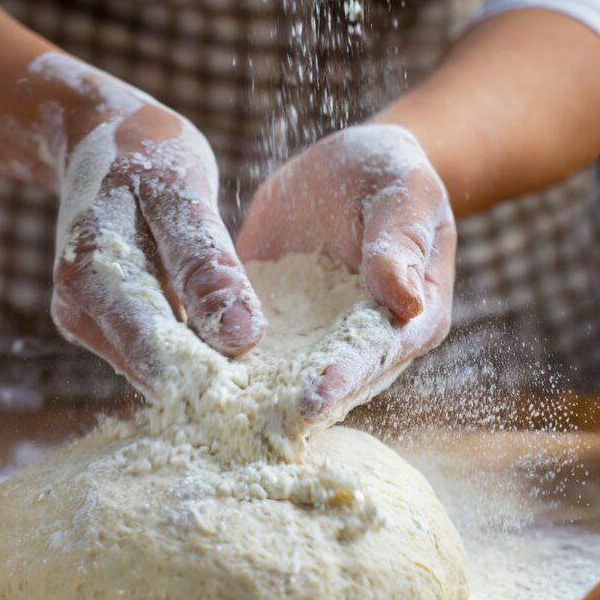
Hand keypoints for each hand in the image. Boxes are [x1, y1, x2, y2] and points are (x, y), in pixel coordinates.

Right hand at [38, 56, 264, 392]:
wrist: (98, 138)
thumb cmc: (146, 152)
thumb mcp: (183, 190)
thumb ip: (207, 263)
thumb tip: (242, 337)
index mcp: (93, 277)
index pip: (158, 356)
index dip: (216, 381)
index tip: (272, 394)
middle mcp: (78, 311)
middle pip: (156, 375)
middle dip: (214, 385)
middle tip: (278, 389)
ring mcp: (85, 322)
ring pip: (155, 372)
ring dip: (205, 372)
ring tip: (259, 365)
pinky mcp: (101, 326)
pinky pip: (153, 355)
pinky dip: (192, 353)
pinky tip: (227, 342)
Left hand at [238, 123, 455, 421]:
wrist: (344, 170)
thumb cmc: (388, 172)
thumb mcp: (401, 190)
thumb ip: (399, 240)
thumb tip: (404, 299)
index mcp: (411, 319)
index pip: (375, 355)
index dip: (343, 379)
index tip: (312, 400)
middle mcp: (364, 344)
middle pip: (330, 385)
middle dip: (294, 406)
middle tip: (257, 429)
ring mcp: (316, 342)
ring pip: (285, 380)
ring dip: (255, 399)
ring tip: (215, 418)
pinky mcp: (275, 330)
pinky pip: (250, 352)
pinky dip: (224, 366)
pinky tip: (188, 380)